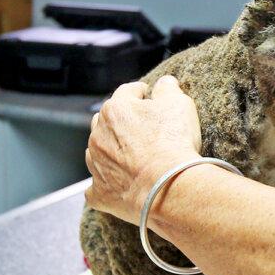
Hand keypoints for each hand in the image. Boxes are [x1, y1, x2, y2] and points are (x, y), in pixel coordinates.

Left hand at [85, 75, 201, 223]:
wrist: (167, 186)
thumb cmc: (173, 143)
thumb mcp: (178, 104)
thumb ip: (168, 89)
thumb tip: (165, 82)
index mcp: (116, 109)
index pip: (128, 92)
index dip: (141, 94)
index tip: (149, 97)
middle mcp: (99, 134)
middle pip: (106, 121)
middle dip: (121, 122)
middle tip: (141, 129)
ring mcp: (96, 164)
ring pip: (97, 151)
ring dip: (110, 151)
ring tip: (131, 158)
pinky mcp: (100, 191)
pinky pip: (96, 187)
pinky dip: (105, 185)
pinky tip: (116, 186)